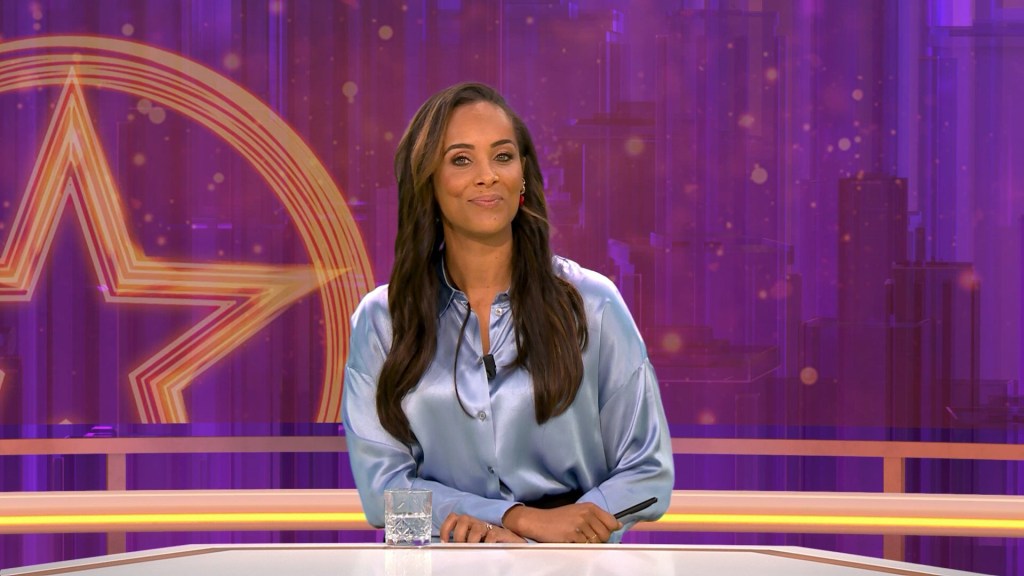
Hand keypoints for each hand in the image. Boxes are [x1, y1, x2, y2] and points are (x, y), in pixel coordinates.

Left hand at [439, 512, 526, 543]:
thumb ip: (462, 541)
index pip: (453, 517)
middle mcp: (477, 522)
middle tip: (461, 547)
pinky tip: (486, 549)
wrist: (512, 542)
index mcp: (468, 523)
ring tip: (473, 550)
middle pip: (463, 520)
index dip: (446, 528)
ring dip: (472, 541)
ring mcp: (488, 527)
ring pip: (476, 528)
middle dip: (458, 535)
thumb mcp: (473, 541)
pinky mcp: (500, 533)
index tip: (444, 542)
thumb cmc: (489, 543)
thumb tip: (448, 548)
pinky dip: (487, 543)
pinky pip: (491, 536)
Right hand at [502, 503, 621, 543]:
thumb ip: (598, 517)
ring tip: (577, 539)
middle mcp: (586, 514)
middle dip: (598, 540)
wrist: (539, 521)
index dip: (609, 531)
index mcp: (590, 507)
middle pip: (605, 534)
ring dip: (588, 544)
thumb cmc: (559, 518)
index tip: (602, 534)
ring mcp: (579, 524)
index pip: (612, 522)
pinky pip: (585, 546)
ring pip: (596, 542)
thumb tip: (618, 525)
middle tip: (585, 537)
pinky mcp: (572, 534)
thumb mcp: (579, 511)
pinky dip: (580, 546)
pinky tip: (572, 541)